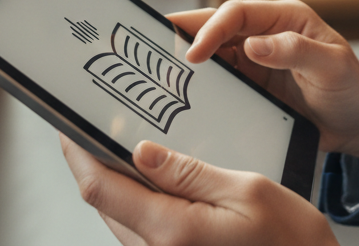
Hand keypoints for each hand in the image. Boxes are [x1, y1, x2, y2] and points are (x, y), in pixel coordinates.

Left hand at [61, 135, 336, 245]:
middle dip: (91, 163)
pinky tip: (152, 179)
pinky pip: (140, 233)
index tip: (67, 126)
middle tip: (91, 125)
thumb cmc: (291, 243)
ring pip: (119, 219)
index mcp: (173, 231)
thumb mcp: (247, 191)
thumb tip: (143, 153)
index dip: (78, 154)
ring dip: (113, 183)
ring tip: (120, 144)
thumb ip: (190, 173)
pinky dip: (136, 202)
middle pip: (104, 204)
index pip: (102, 189)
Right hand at [171, 0, 358, 167]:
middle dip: (183, 35)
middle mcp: (265, 34)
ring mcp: (255, 61)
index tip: (193, 55)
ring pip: (212, 54)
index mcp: (284, 18)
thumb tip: (253, 44)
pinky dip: (197, 86)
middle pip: (215, 27)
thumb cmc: (353, 88)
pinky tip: (177, 98)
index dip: (210, 29)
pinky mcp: (251, 86)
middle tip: (148, 49)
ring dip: (185, 61)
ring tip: (153, 73)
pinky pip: (218, 82)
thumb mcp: (332, 66)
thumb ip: (295, 51)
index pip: (236, 13)